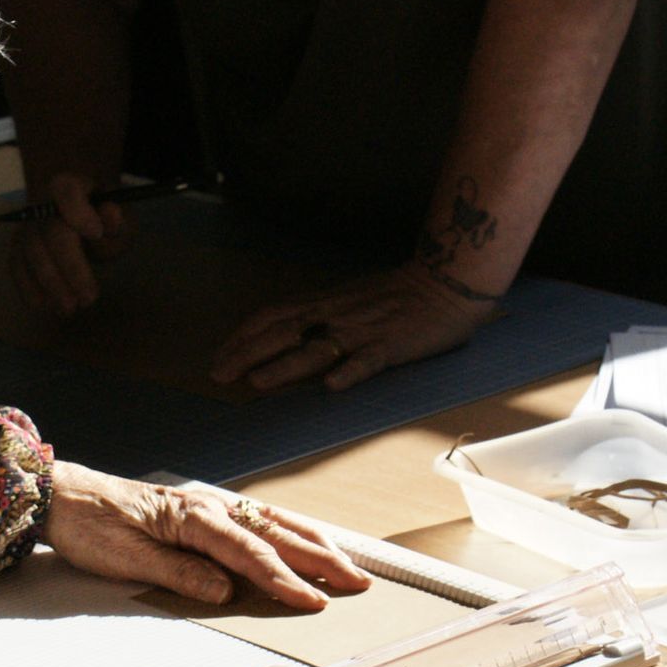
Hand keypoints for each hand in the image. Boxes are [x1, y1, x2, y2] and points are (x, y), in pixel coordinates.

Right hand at [9, 172, 131, 312]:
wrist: (75, 212)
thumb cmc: (100, 216)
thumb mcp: (119, 215)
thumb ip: (117, 220)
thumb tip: (111, 216)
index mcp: (70, 185)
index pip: (67, 190)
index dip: (77, 211)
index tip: (95, 233)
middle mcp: (42, 203)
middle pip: (51, 232)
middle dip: (70, 267)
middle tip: (89, 298)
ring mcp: (27, 225)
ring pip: (31, 252)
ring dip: (50, 283)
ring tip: (70, 308)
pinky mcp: (18, 246)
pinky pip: (16, 266)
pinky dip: (27, 287)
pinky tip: (44, 305)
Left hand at [43, 461, 370, 609]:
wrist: (64, 495)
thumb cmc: (91, 526)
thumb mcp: (126, 558)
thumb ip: (179, 574)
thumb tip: (224, 591)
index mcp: (192, 519)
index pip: (250, 555)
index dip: (286, 580)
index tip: (316, 600)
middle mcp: (209, 507)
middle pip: (275, 535)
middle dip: (320, 559)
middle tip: (357, 582)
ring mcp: (209, 506)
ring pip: (273, 523)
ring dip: (313, 543)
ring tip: (347, 563)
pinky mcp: (204, 511)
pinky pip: (257, 520)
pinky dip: (288, 530)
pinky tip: (304, 540)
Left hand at [209, 262, 498, 393]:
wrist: (447, 280)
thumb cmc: (396, 295)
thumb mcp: (348, 300)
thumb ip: (319, 318)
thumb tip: (286, 340)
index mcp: (325, 304)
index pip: (273, 317)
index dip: (243, 337)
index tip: (219, 356)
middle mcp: (336, 315)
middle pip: (284, 332)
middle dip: (248, 353)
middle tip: (220, 375)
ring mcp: (364, 331)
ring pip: (318, 348)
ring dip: (285, 366)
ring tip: (257, 382)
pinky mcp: (393, 345)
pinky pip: (369, 359)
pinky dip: (350, 371)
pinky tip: (332, 386)